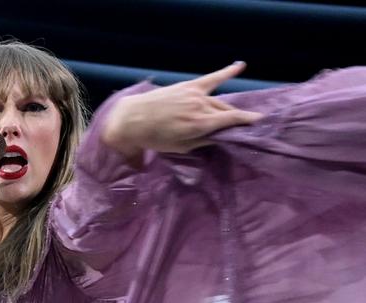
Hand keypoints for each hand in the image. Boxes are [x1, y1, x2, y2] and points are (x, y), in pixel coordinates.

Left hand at [101, 61, 264, 155]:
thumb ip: (202, 141)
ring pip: (219, 102)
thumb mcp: (180, 147)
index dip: (247, 122)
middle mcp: (202, 107)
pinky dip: (226, 71)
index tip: (259, 124)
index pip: (232, 121)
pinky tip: (241, 66)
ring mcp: (195, 95)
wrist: (132, 118)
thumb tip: (220, 137)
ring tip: (237, 114)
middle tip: (243, 126)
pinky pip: (212, 78)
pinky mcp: (188, 86)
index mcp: (201, 124)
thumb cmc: (154, 138)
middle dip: (235, 120)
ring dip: (226, 109)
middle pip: (226, 113)